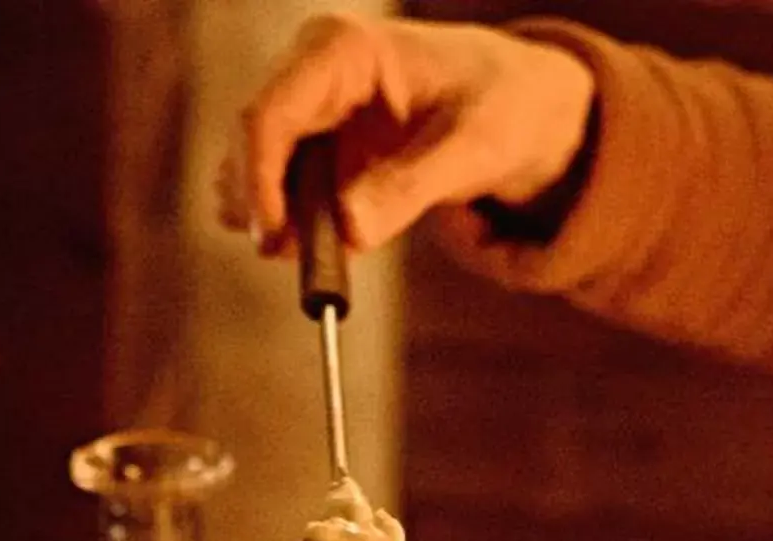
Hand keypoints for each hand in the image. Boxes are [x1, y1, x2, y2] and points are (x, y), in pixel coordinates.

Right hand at [217, 16, 596, 253]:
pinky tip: (324, 241)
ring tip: (320, 252)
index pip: (269, 112)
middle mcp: (312, 69)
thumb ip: (410, 186)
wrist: (522, 107)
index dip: (258, 179)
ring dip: (274, 218)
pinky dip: (289, 222)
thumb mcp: (474, 148)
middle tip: (295, 258)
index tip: (274, 238)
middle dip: (263, 204)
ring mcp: (307, 107)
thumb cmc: (505, 107)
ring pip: (251, 169)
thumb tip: (350, 229)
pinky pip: (275, 189)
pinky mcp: (312, 144)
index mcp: (345, 50)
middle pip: (250, 143)